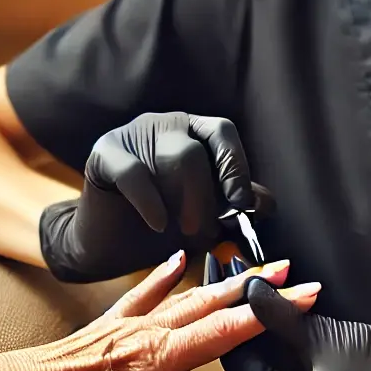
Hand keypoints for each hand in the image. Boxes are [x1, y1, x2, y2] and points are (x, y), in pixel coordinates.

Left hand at [0, 252, 320, 370]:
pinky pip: (143, 292)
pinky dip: (164, 275)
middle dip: (255, 289)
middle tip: (291, 271)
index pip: (226, 332)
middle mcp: (147, 334)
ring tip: (252, 264)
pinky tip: (177, 259)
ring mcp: (126, 325)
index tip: (302, 296)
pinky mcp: (106, 324)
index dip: (267, 314)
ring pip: (186, 294)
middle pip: (213, 304)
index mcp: (157, 359)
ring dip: (223, 280)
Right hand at [39, 111, 271, 281]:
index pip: (223, 132)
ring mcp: (133, 133)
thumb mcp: (207, 217)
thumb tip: (266, 202)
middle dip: (206, 196)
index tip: (241, 204)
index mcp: (194, 133)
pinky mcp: (104, 151)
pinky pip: (135, 172)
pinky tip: (159, 224)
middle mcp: (166, 126)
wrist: (111, 244)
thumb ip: (233, 206)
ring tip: (182, 229)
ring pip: (176, 156)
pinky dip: (152, 203)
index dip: (235, 166)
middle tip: (203, 229)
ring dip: (185, 200)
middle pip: (198, 149)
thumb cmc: (163, 226)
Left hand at [220, 273, 370, 370]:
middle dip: (243, 309)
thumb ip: (282, 316)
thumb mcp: (326, 341)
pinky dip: (282, 328)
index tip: (223, 271)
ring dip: (263, 315)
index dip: (228, 311)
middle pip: (248, 355)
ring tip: (253, 272)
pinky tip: (278, 295)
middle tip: (236, 264)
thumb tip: (248, 288)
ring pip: (268, 353)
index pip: (236, 357)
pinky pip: (287, 356)